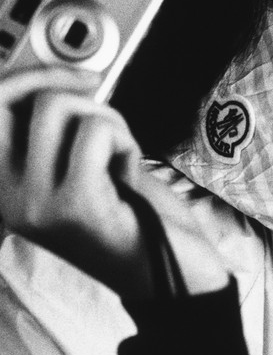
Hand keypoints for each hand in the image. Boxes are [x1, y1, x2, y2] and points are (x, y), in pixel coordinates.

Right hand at [0, 66, 226, 297]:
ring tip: (119, 159)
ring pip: (59, 107)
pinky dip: (124, 142)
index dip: (28, 77)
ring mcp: (37, 203)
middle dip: (69, 91)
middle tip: (105, 120)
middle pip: (20, 100)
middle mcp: (10, 198)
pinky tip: (129, 174)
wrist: (174, 278)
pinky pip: (96, 132)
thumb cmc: (134, 218)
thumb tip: (57, 76)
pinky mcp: (74, 205)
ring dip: (106, 121)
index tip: (75, 76)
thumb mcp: (83, 168)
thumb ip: (59, 131)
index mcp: (5, 187)